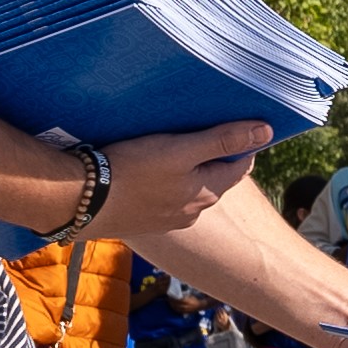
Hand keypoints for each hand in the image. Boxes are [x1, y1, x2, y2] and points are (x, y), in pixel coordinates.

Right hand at [92, 121, 274, 241]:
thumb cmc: (134, 170)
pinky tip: (149, 172)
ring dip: (187, 171)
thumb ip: (222, 141)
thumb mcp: (181, 149)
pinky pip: (163, 198)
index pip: (240, 166)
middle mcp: (192, 212)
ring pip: (187, 190)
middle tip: (205, 131)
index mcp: (207, 193)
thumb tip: (266, 131)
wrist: (81, 201)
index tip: (241, 125)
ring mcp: (166, 220)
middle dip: (214, 156)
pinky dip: (164, 184)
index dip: (243, 145)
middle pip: (213, 178)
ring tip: (174, 148)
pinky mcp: (143, 221)